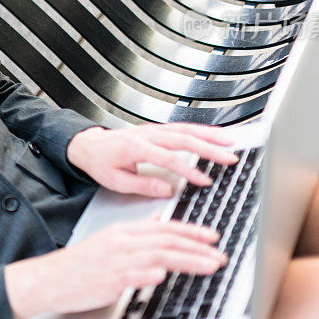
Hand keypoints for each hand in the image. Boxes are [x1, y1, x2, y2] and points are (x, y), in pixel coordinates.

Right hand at [3, 218, 226, 318]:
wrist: (51, 278)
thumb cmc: (80, 264)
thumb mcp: (110, 241)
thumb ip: (136, 233)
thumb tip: (159, 223)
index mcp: (124, 232)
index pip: (164, 228)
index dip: (191, 231)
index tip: (211, 236)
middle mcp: (123, 242)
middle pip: (166, 240)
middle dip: (197, 246)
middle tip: (219, 252)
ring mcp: (116, 260)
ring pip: (158, 256)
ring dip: (187, 260)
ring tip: (210, 265)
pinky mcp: (108, 279)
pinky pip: (132, 275)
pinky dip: (149, 274)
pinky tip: (163, 276)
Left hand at [66, 123, 236, 196]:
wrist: (88, 145)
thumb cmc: (100, 162)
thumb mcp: (115, 180)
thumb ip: (142, 185)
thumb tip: (167, 190)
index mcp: (135, 147)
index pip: (167, 158)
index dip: (187, 169)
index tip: (204, 180)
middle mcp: (146, 134)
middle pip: (182, 139)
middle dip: (208, 148)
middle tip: (228, 158)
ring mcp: (152, 130)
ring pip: (184, 129)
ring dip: (208, 135)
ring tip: (229, 143)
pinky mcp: (156, 130)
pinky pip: (181, 128)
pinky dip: (200, 130)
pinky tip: (214, 135)